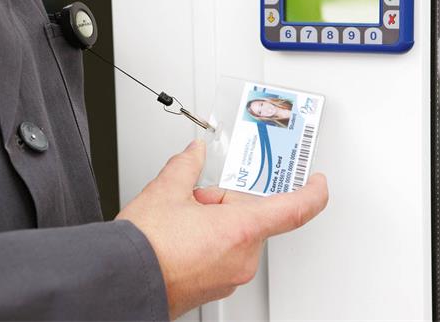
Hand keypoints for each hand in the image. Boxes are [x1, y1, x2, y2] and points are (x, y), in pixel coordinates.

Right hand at [116, 139, 328, 318]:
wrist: (122, 282)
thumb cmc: (146, 247)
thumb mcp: (166, 191)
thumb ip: (187, 166)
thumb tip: (194, 153)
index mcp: (240, 230)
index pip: (295, 209)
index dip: (312, 192)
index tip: (317, 182)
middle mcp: (242, 257)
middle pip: (251, 217)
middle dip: (225, 201)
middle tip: (194, 198)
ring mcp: (229, 276)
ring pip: (235, 235)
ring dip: (214, 221)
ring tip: (179, 219)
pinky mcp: (214, 286)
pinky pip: (223, 254)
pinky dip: (208, 240)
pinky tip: (179, 236)